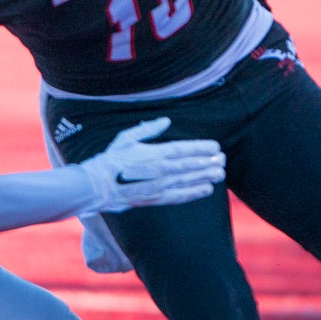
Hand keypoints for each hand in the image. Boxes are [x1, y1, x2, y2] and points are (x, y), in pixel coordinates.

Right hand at [78, 118, 225, 211]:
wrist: (97, 186)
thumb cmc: (110, 160)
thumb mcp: (126, 138)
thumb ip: (148, 129)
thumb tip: (166, 121)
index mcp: (153, 153)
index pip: (183, 150)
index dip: (201, 148)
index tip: (215, 146)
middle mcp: (160, 170)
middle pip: (190, 166)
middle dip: (208, 162)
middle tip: (223, 160)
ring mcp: (159, 186)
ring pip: (188, 180)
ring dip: (206, 176)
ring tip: (220, 173)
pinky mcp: (156, 199)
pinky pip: (179, 196)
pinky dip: (194, 193)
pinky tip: (206, 189)